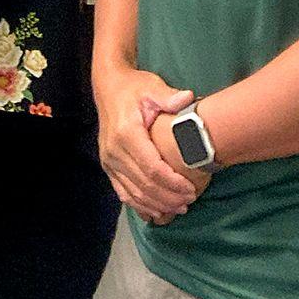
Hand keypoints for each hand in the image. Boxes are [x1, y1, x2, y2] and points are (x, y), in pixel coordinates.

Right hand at [95, 68, 199, 221]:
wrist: (108, 87)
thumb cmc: (134, 88)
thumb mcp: (152, 86)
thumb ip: (169, 97)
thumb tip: (188, 99)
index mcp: (126, 133)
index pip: (151, 168)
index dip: (172, 183)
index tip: (191, 189)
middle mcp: (114, 151)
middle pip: (144, 184)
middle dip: (168, 198)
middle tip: (189, 202)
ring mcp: (108, 161)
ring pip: (133, 193)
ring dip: (157, 205)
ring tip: (179, 208)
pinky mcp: (107, 166)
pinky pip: (122, 192)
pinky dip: (139, 205)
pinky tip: (156, 211)